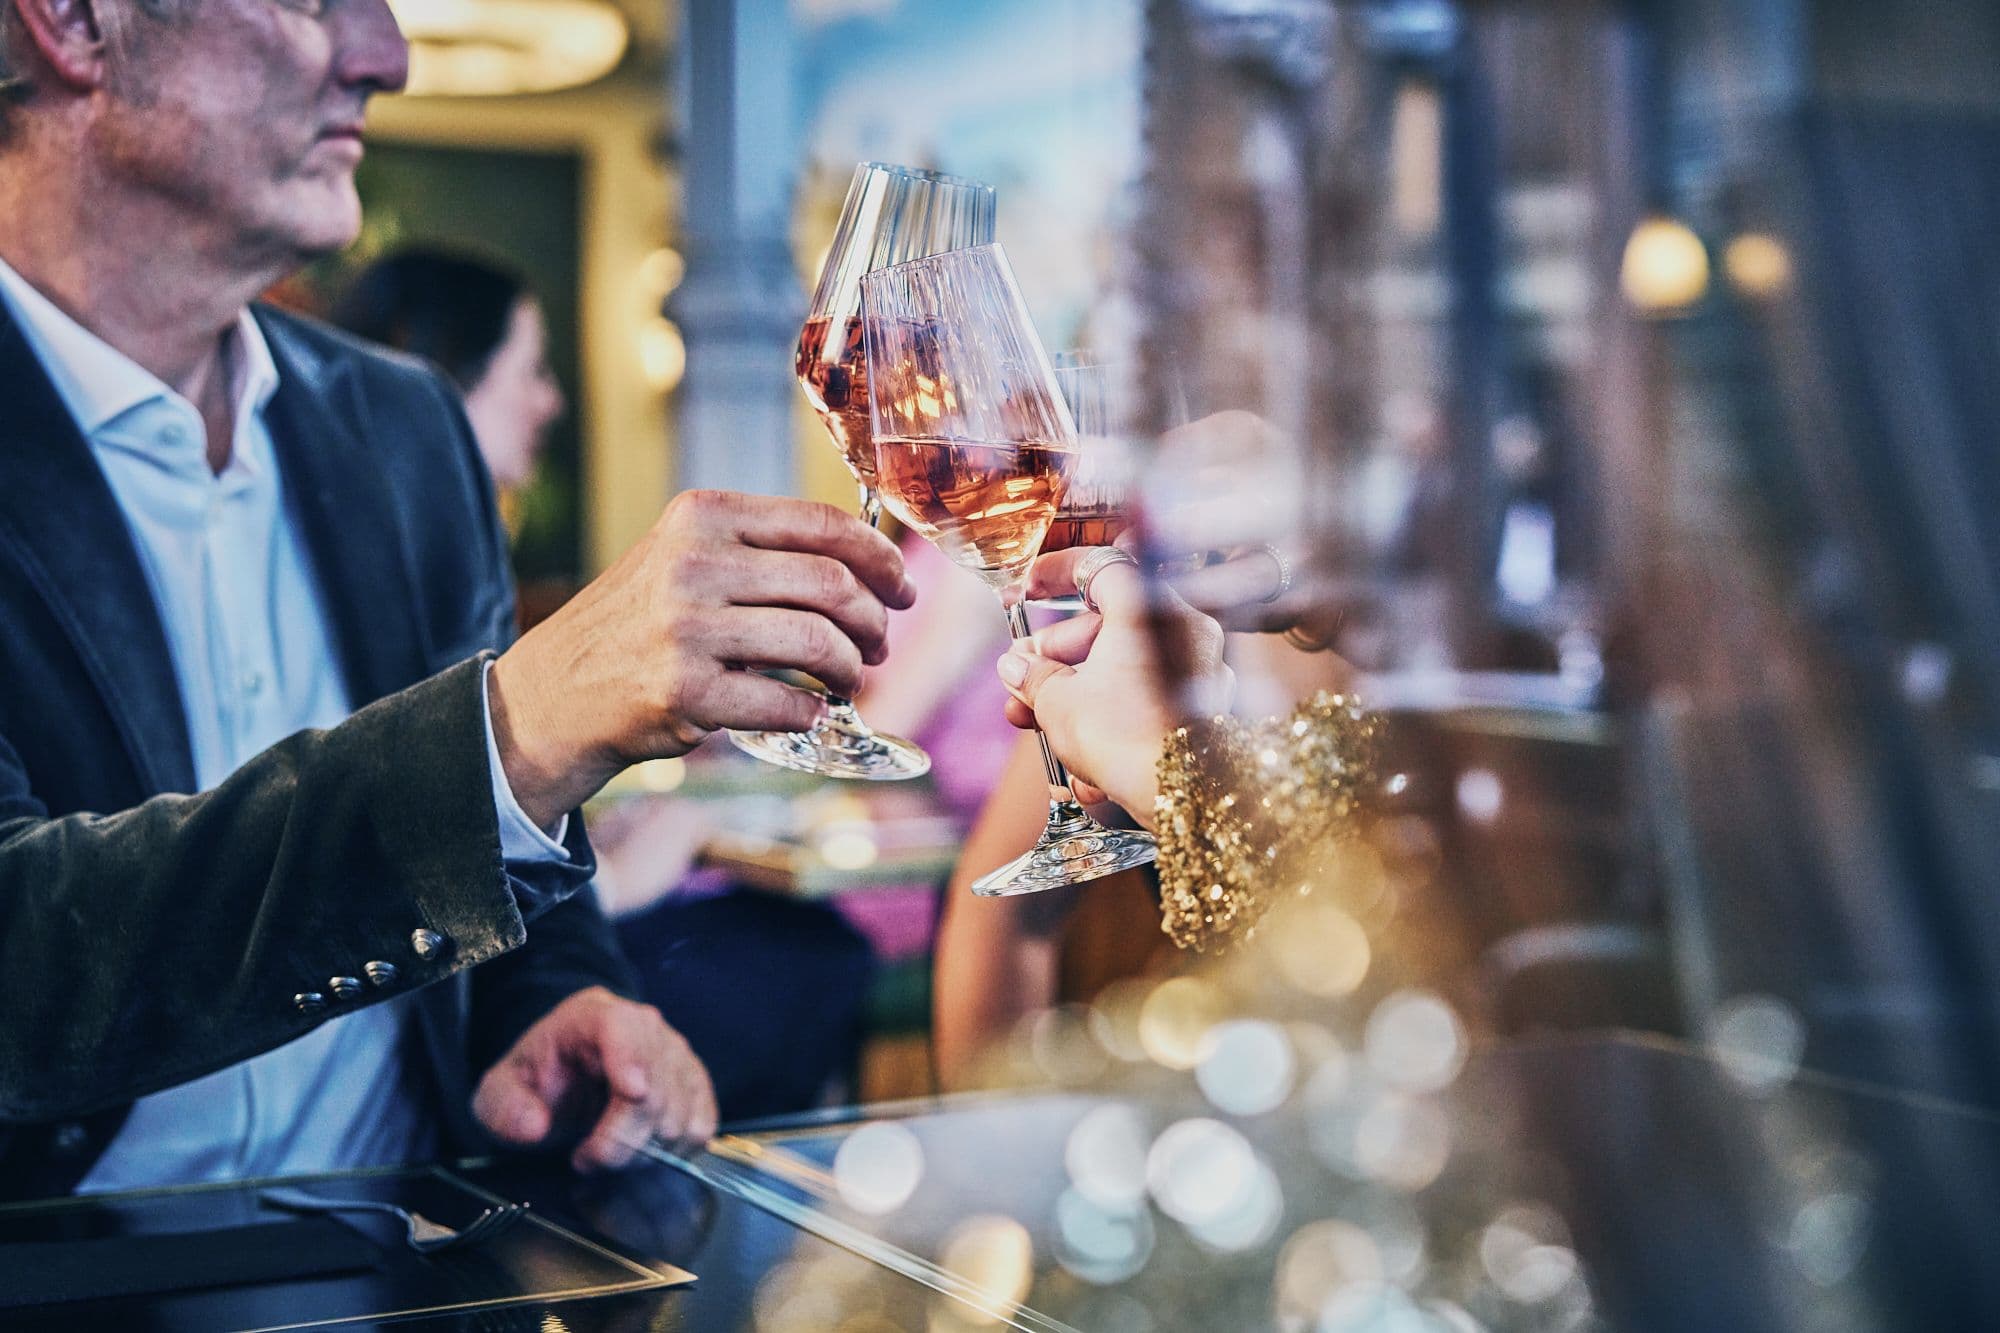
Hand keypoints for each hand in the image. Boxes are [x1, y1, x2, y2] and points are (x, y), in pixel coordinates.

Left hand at [473, 987, 717, 1170]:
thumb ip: (504, 1108)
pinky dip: (674, 1152)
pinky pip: (701, 1126)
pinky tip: (643, 1152)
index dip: (631, 1060)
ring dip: (645, 1153)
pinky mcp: (696, 1083)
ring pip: (680, 1115)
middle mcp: (645, 1026)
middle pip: (655, 1087)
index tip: (630, 1094)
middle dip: (621, 1141)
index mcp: (593, 1015)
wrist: (567, 1077)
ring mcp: (677, 1054)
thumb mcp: (500, 1091)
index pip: (623, 1028)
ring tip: (611, 1155)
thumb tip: (534, 1126)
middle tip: (586, 1158)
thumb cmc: (539, 1080)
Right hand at [490, 490, 916, 826]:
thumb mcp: (685, 560)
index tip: (904, 588)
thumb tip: (870, 568)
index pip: (822, 524)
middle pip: (831, 583)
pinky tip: (806, 711)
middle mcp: (692, 563)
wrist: (553, 696)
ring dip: (849, 669)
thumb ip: (762, 552)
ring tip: (846, 680)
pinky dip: (810, 711)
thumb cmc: (638, 628)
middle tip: (878, 645)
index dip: (881, 558)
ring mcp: (686, 629)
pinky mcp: (684, 692)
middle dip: (874, 620)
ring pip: (818, 642)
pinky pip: (786, 701)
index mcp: (703, 517)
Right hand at [995, 548, 1227, 823]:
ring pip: (1126, 672)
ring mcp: (1202, 670)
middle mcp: (1185, 628)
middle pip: (1109, 628)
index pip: (1099, 568)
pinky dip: (1114, 727)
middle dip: (1056, 662)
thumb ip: (1033, 676)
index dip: (1055, 575)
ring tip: (1041, 734)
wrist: (1181, 795)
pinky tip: (1085, 771)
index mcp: (1149, 605)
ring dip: (1077, 701)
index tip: (1026, 588)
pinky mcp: (1207, 710)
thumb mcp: (1058, 701)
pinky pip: (1150, 704)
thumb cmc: (1121, 736)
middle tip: (1021, 686)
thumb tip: (1016, 667)